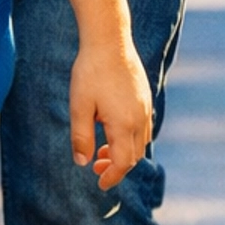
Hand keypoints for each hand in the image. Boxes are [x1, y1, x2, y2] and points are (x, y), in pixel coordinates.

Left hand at [69, 34, 153, 189]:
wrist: (109, 40)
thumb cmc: (91, 72)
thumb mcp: (79, 106)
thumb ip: (81, 137)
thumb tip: (82, 163)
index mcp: (124, 123)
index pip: (123, 163)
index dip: (112, 177)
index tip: (99, 184)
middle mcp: (140, 117)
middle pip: (134, 155)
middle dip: (117, 167)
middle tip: (96, 168)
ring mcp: (145, 106)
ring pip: (141, 141)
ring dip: (124, 152)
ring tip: (103, 150)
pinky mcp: (145, 96)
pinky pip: (143, 126)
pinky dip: (130, 137)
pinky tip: (114, 130)